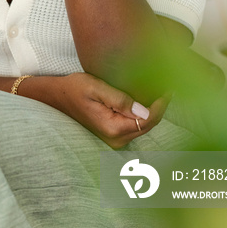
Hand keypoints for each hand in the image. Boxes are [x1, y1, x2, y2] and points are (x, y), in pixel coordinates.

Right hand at [53, 72, 168, 148]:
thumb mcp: (95, 88)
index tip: (168, 89)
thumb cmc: (75, 89)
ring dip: (152, 111)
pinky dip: (144, 115)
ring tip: (160, 91)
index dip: (160, 106)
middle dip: (159, 108)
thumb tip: (144, 110)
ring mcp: (115, 140)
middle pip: (148, 126)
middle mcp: (115, 139)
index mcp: (112, 128)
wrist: (58, 97)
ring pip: (143, 127)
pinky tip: (147, 101)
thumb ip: (119, 99)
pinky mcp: (114, 136)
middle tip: (168, 87)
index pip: (146, 120)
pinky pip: (135, 126)